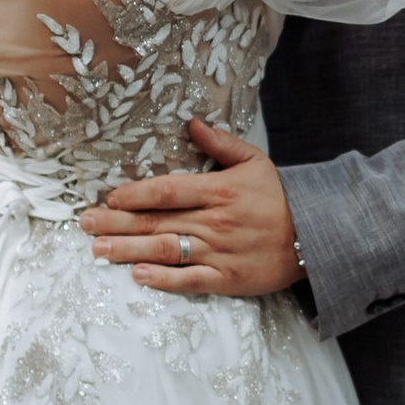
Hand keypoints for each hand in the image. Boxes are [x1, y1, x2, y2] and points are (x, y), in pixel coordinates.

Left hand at [82, 117, 304, 298]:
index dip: (134, 194)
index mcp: (220, 190)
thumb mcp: (255, 161)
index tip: (109, 196)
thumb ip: (221, 144)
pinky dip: (162, 279)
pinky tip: (137, 275)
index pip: (168, 191)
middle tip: (85, 223)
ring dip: (128, 250)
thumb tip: (191, 123)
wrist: (319, 236)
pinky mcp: (227, 280)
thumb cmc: (281, 197)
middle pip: (157, 221)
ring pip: (166, 250)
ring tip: (98, 250)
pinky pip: (189, 281)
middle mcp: (215, 222)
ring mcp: (220, 253)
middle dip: (116, 222)